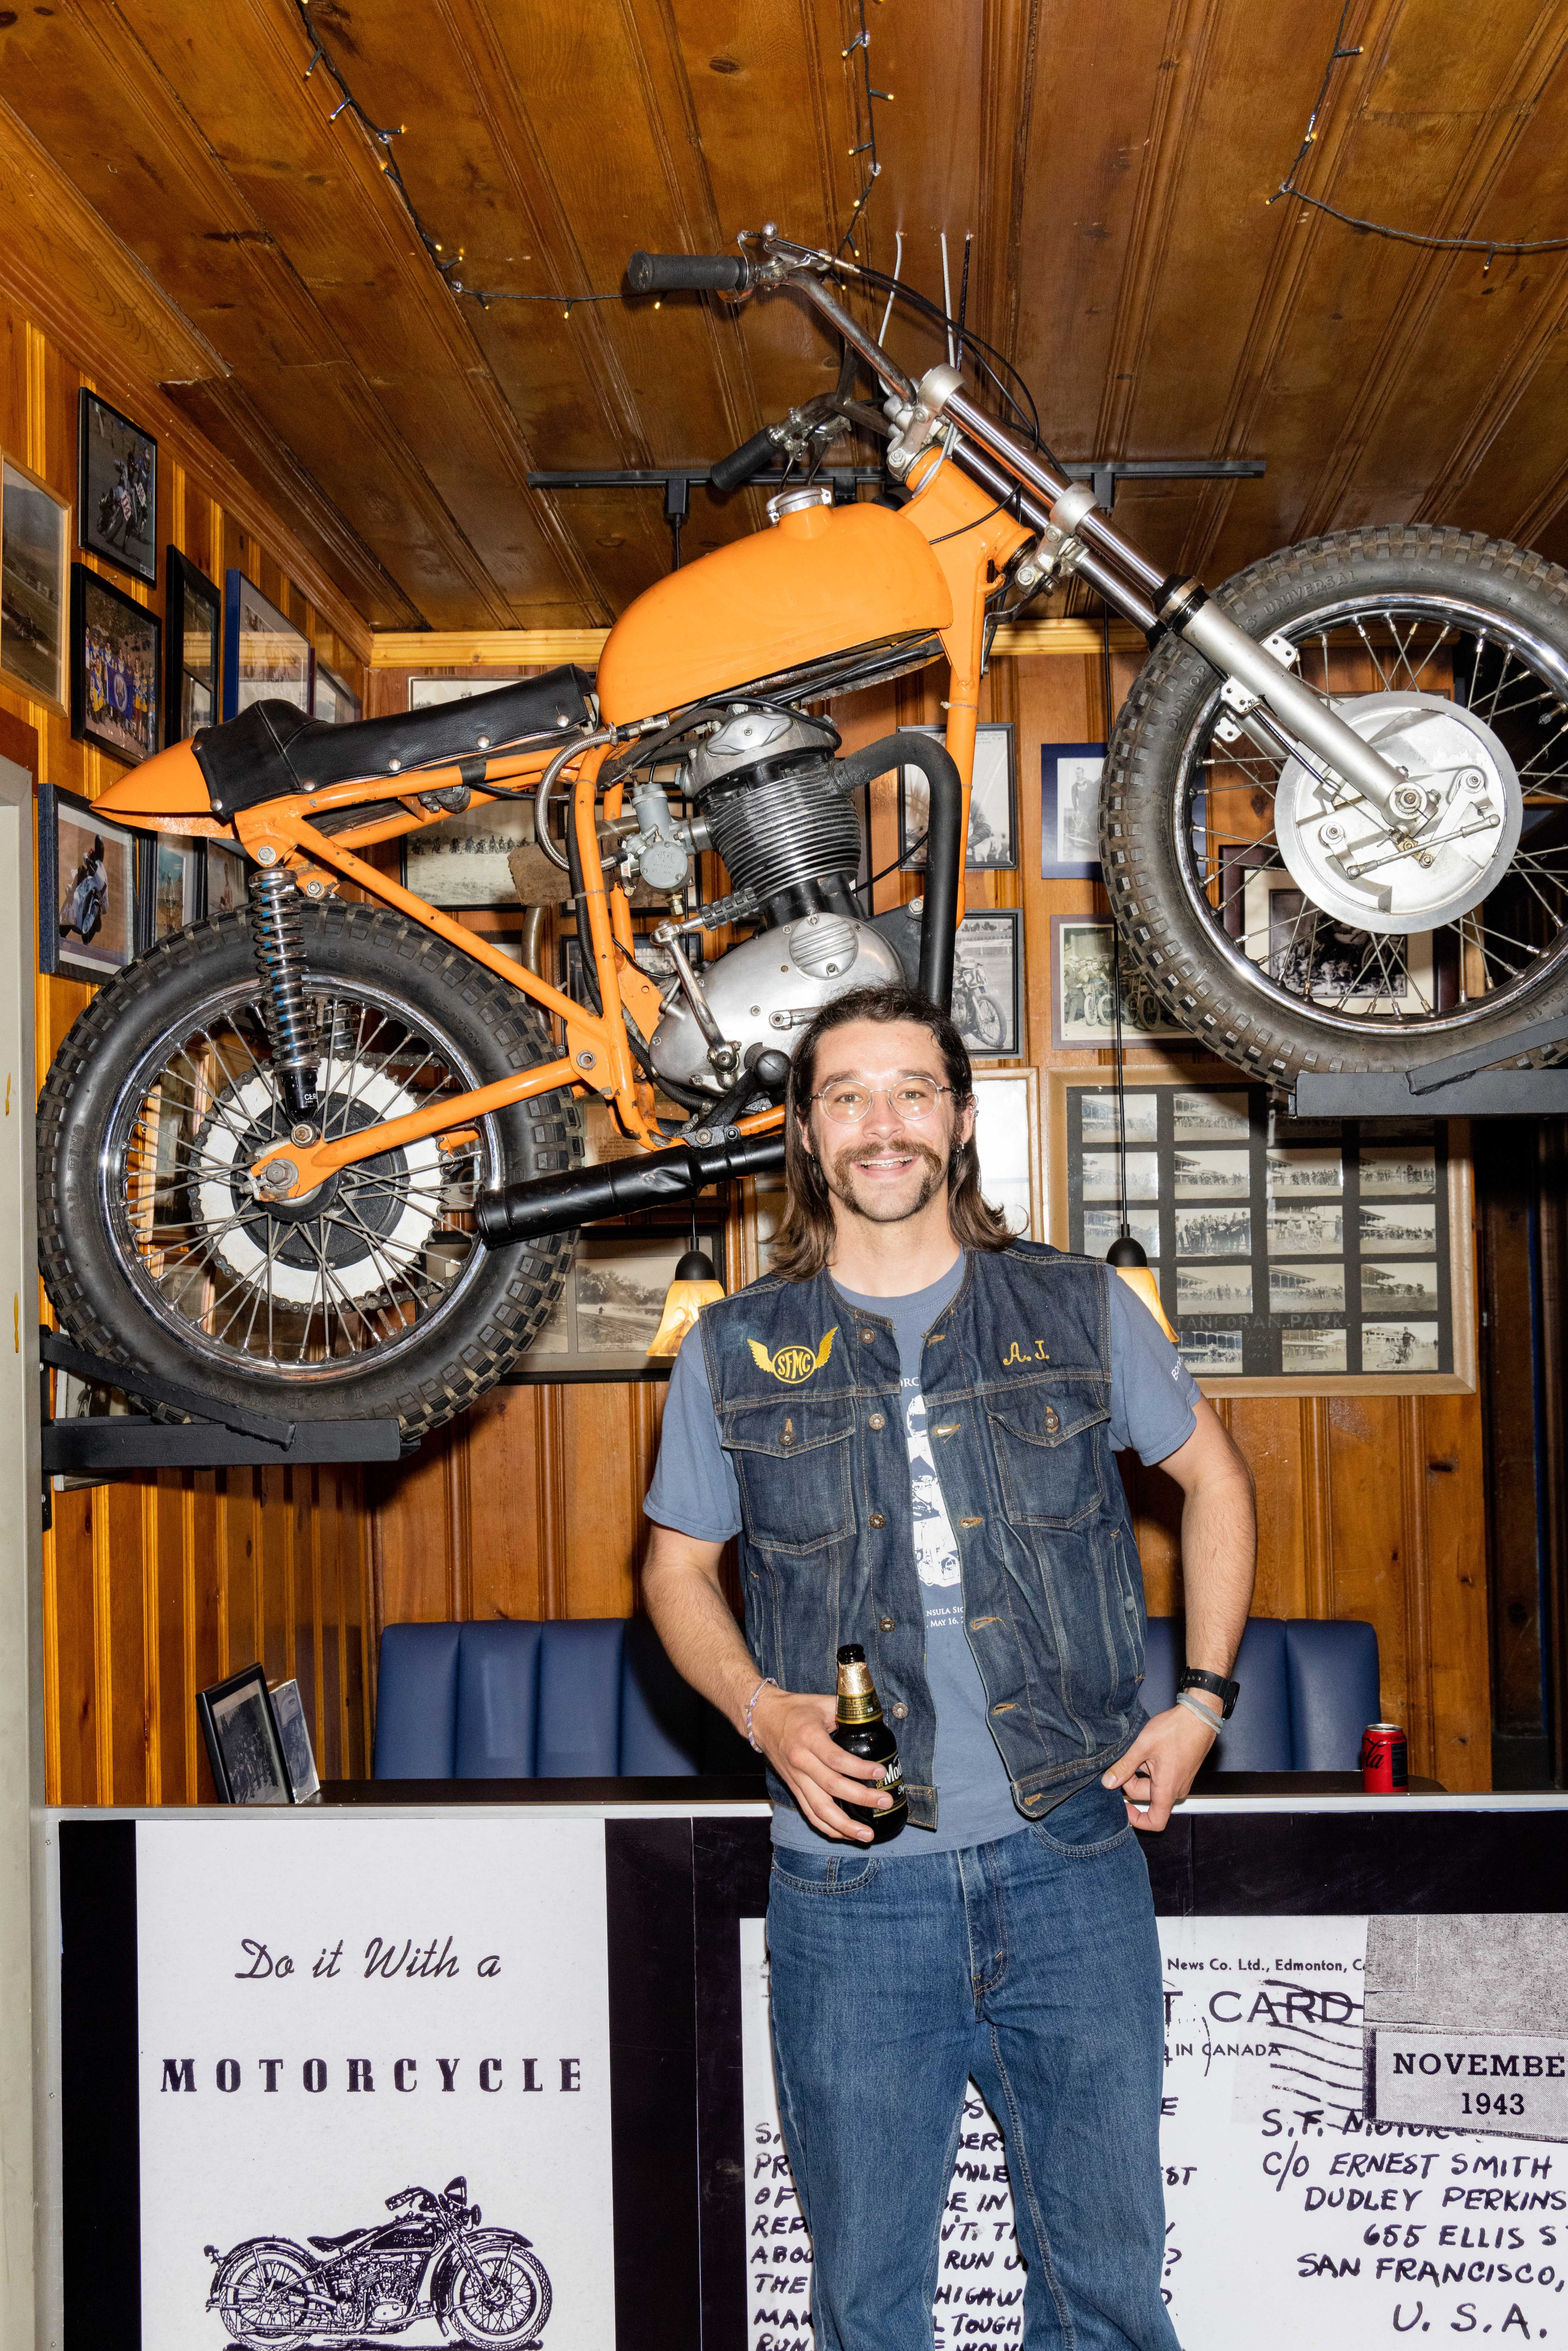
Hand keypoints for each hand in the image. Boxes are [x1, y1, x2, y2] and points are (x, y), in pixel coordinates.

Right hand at [750, 1686, 893, 1842]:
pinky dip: (828, 1828)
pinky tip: (846, 1835)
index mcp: (810, 1738)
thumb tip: (874, 1719)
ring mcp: (796, 1779)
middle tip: (885, 1801)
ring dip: (844, 1825)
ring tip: (867, 1834)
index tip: (880, 1772)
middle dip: (861, 1798)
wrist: (762, 1718)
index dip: (860, 1769)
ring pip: (820, 1809)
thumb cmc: (795, 1709)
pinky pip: (810, 1814)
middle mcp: (801, 1761)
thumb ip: (847, 1711)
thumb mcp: (822, 1703)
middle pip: (832, 1787)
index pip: (836, 1759)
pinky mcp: (793, 1789)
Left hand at [1101, 1698, 1219, 1830]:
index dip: (1136, 1820)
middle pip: (1147, 1799)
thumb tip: (1107, 1783)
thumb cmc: (1175, 1730)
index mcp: (1167, 1790)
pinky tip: (1146, 1751)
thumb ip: (1124, 1767)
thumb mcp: (1143, 1747)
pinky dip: (1149, 1768)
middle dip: (1131, 1783)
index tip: (1122, 1806)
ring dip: (1140, 1773)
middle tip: (1124, 1762)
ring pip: (1152, 1786)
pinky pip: (1161, 1778)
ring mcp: (1180, 1781)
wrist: (1199, 1716)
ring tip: (1137, 1752)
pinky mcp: (1181, 1772)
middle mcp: (1176, 1790)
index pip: (1155, 1821)